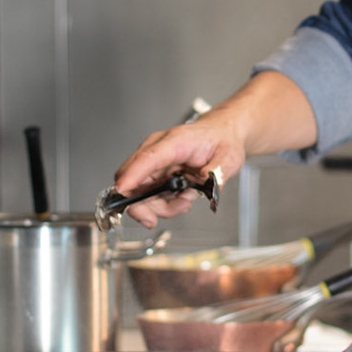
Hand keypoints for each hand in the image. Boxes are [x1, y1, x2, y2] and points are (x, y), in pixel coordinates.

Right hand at [112, 116, 247, 227]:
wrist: (221, 133)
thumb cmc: (221, 140)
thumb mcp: (229, 157)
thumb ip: (218, 172)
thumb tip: (206, 182)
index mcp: (175, 142)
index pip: (148, 158)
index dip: (132, 176)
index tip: (122, 192)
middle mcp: (157, 150)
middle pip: (132, 180)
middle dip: (143, 206)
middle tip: (160, 217)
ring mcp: (153, 162)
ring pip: (137, 193)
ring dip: (158, 207)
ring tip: (184, 202)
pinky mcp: (154, 172)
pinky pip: (147, 195)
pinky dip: (161, 204)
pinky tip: (180, 199)